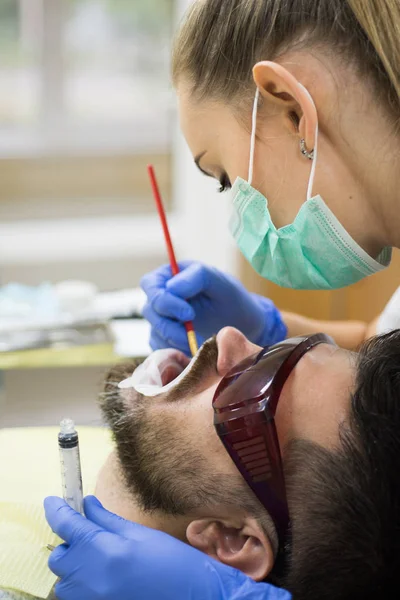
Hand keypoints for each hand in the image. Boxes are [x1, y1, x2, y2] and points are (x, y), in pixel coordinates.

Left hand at [44, 496, 290, 599]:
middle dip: (70, 543)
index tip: (53, 501)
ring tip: (102, 560)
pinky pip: (76, 596)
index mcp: (103, 551)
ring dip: (76, 566)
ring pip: (64, 580)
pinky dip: (83, 585)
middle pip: (59, 557)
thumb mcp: (140, 534)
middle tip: (90, 535)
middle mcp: (90, 579)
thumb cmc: (172, 564)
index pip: (67, 525)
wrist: (195, 599)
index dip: (57, 510)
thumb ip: (107, 520)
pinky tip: (106, 578)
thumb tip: (86, 505)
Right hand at [141, 261, 286, 355]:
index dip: (165, 301)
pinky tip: (194, 351)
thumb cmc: (229, 297)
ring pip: (155, 332)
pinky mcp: (164, 339)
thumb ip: (195, 277)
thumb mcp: (218, 281)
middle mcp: (160, 296)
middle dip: (171, 326)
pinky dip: (176, 352)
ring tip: (200, 344)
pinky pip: (161, 348)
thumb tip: (171, 288)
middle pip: (150, 311)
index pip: (150, 285)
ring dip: (176, 341)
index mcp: (168, 276)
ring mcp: (160, 319)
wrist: (241, 324)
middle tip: (195, 336)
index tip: (188, 314)